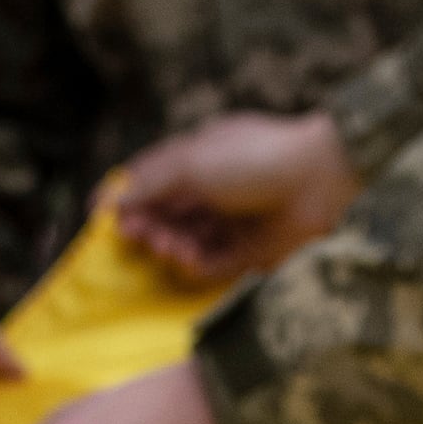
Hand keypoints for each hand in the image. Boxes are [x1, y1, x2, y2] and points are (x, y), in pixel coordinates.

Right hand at [113, 112, 359, 284]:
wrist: (318, 178)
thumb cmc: (252, 157)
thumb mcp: (189, 161)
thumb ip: (146, 183)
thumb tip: (105, 202)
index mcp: (196, 159)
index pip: (150, 183)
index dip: (127, 201)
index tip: (104, 219)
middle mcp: (211, 191)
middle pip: (164, 217)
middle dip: (147, 227)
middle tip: (141, 235)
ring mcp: (230, 223)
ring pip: (185, 243)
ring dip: (170, 246)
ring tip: (172, 246)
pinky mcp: (249, 254)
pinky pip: (211, 265)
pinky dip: (195, 266)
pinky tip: (191, 259)